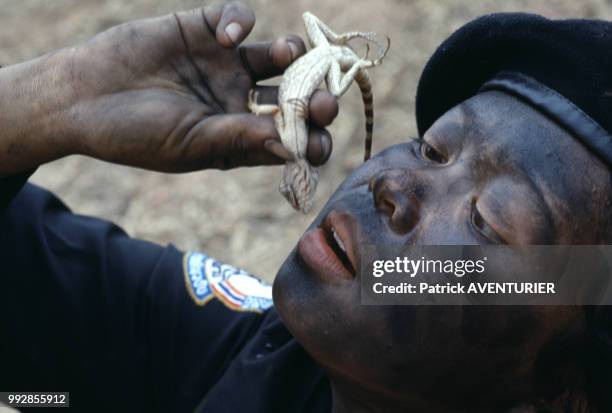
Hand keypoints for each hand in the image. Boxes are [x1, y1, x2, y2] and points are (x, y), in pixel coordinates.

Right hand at [52, 3, 337, 171]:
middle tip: (326, 102)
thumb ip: (241, 140)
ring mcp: (226, 63)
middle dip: (315, 98)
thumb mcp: (191, 144)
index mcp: (241, 135)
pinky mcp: (205, 29)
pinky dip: (238, 21)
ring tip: (288, 55)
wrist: (82, 98)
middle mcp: (241, 99)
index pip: (291, 138)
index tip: (322, 144)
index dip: (312, 141)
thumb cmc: (135, 133)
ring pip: (278, 54)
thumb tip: (294, 148)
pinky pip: (237, 17)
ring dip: (293, 54)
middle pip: (295, 96)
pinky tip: (225, 36)